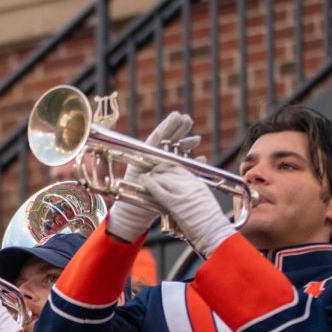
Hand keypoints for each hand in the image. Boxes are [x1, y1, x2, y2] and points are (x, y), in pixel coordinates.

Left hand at [106, 112, 198, 241]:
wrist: (133, 216)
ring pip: (175, 154)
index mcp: (143, 157)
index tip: (177, 115)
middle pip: (166, 142)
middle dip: (178, 130)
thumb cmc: (130, 196)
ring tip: (197, 138)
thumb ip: (151, 162)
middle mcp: (152, 161)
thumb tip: (159, 149)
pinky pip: (180, 170)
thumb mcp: (139, 176)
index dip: (167, 126)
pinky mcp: (167, 181)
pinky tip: (200, 160)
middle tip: (188, 119)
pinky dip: (191, 165)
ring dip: (185, 146)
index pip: (156, 138)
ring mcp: (160, 170)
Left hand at [141, 163, 233, 255]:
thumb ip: (192, 195)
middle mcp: (192, 185)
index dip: (167, 167)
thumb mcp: (203, 203)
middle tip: (149, 174)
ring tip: (143, 178)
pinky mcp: (176, 203)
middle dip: (157, 171)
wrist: (214, 234)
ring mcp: (184, 192)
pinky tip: (143, 180)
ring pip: (163, 178)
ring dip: (152, 177)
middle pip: (170, 171)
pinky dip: (149, 184)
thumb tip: (182, 195)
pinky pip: (159, 190)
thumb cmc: (208, 224)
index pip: (180, 168)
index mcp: (199, 184)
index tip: (159, 169)